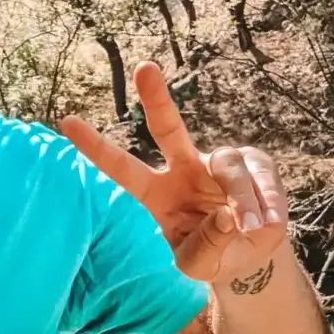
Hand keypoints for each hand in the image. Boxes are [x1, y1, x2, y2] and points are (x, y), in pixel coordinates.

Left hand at [61, 61, 288, 283]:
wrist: (250, 256)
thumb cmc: (211, 256)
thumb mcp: (199, 266)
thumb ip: (206, 247)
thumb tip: (227, 216)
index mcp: (155, 194)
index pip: (121, 168)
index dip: (95, 147)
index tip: (66, 122)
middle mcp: (182, 170)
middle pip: (168, 128)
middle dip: (157, 98)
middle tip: (143, 67)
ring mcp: (217, 163)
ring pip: (227, 167)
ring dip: (241, 200)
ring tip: (249, 227)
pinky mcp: (254, 163)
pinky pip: (259, 177)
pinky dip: (266, 203)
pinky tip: (266, 222)